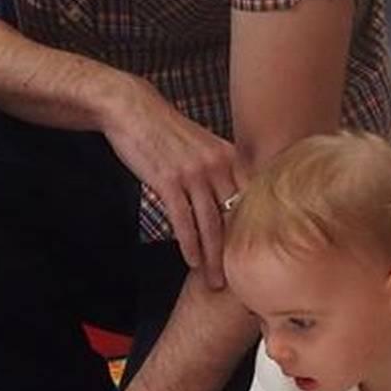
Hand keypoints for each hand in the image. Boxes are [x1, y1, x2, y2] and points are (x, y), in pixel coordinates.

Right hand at [99, 75, 240, 287]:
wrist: (133, 109)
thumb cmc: (166, 131)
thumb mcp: (202, 145)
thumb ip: (219, 170)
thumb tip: (229, 198)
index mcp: (230, 157)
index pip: (251, 201)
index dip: (255, 232)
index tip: (257, 258)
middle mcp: (218, 165)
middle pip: (234, 218)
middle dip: (237, 253)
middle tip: (240, 280)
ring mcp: (194, 173)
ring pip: (211, 224)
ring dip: (213, 257)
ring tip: (215, 281)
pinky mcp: (169, 180)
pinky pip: (183, 220)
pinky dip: (189, 245)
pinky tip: (191, 262)